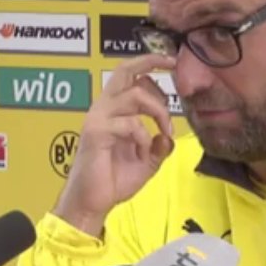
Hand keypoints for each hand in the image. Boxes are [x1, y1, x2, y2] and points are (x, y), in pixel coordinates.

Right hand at [53, 54, 176, 236]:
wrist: (93, 203)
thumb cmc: (114, 180)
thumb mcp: (146, 162)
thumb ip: (158, 147)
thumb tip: (167, 137)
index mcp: (112, 110)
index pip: (129, 76)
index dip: (150, 64)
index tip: (172, 63)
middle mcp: (103, 108)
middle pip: (124, 70)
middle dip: (150, 62)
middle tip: (173, 64)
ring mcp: (98, 118)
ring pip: (135, 95)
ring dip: (158, 111)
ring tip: (165, 131)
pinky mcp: (97, 133)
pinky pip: (130, 124)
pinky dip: (144, 137)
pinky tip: (143, 151)